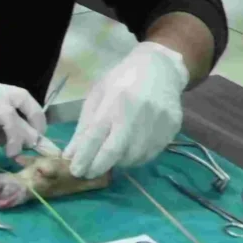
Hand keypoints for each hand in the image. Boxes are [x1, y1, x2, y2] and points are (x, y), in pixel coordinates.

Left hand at [63, 43, 187, 180]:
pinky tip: (129, 151)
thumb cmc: (122, 80)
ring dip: (117, 163)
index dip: (84, 157)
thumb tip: (71, 154)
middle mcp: (137, 114)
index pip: (95, 136)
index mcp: (115, 101)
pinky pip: (150, 155)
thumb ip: (84, 126)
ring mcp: (157, 123)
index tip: (75, 171)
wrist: (159, 68)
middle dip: (98, 167)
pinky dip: (135, 158)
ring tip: (110, 157)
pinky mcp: (171, 130)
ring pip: (133, 157)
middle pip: (115, 152)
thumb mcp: (98, 95)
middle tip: (88, 174)